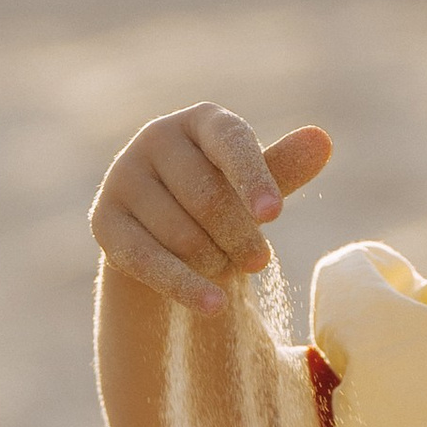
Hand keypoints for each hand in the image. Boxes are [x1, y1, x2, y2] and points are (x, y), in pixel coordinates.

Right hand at [90, 105, 332, 313]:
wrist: (164, 229)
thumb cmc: (223, 197)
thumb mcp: (255, 185)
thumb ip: (284, 168)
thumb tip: (321, 139)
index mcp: (201, 121)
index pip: (231, 142)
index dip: (253, 179)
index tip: (274, 215)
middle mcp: (156, 138)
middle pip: (209, 199)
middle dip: (242, 239)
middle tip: (259, 262)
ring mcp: (124, 178)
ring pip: (184, 236)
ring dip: (216, 262)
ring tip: (223, 264)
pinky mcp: (104, 221)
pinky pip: (149, 261)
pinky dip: (185, 287)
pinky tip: (215, 306)